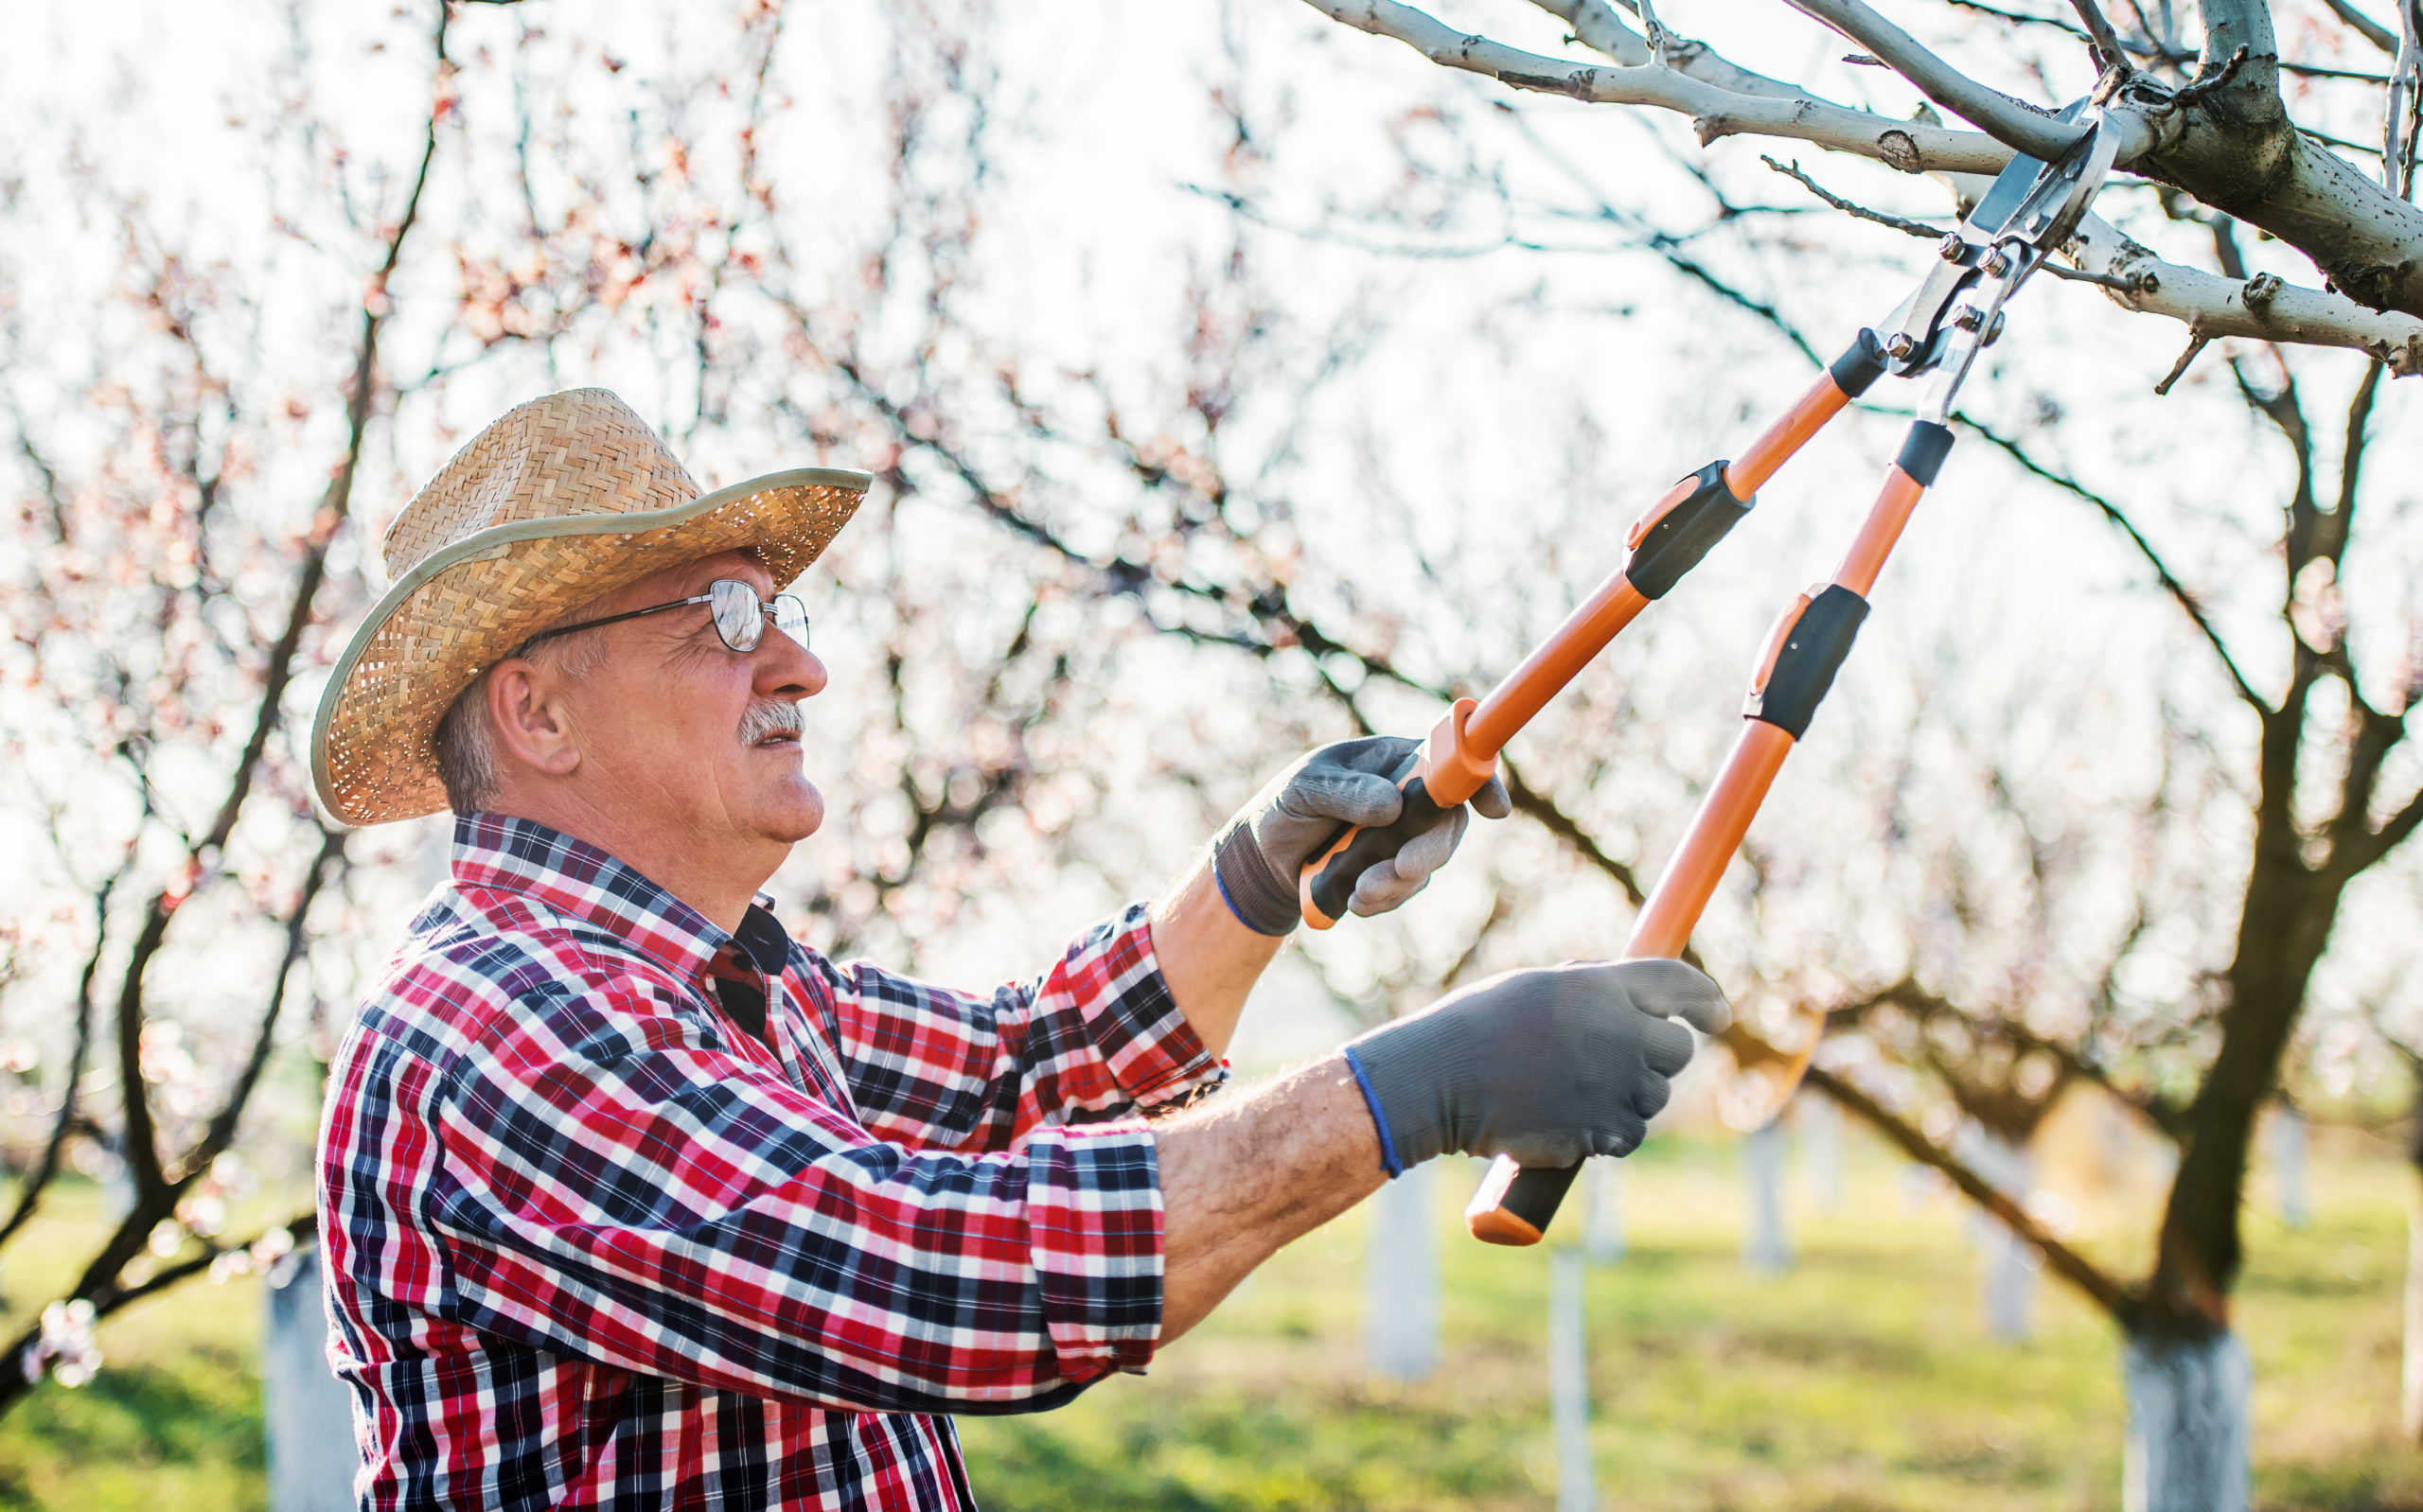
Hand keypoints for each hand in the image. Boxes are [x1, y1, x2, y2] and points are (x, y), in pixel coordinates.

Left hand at [1210, 736, 1511, 935]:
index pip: (1452, 761)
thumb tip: (1392, 806)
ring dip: (1399, 882)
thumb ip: (1345, 791)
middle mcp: (1411, 796)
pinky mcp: (1394, 872)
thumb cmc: (1286, 804)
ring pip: (1429, 862)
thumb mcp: (1305, 788)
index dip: (1481, 781)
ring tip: (1357, 892)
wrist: (1265, 856)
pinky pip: (1406, 890)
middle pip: (1449, 822)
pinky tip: (1353, 901)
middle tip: (1402, 869)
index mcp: (1395, 760)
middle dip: (1430, 850)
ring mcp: (1406, 837)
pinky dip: (1385, 900)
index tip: (1495, 810)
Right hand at [1342, 958, 1730, 1169]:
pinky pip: (1630, 1134)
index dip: (1706, 1000)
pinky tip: (1576, 1119)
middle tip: (1622, 1057)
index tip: (1715, 1015)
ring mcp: (1612, 1087)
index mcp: (1601, 988)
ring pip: (1655, 1097)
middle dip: (1660, 1054)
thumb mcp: (1538, 987)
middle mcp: (1618, 1034)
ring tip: (1580, 1088)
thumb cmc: (1478, 1027)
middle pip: (1678, 1050)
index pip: (1679, 985)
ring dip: (1632, 1095)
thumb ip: (1594, 990)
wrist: (1439, 1080)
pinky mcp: (1599, 1131)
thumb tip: (1636, 998)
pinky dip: (1613, 1131)